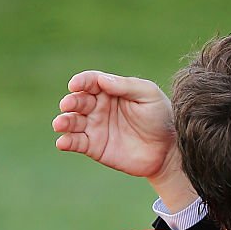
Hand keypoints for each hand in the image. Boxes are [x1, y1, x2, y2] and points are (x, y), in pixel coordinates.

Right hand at [53, 71, 174, 176]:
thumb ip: (126, 86)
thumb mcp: (149, 95)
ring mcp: (94, 127)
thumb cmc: (161, 117)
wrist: (169, 149)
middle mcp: (98, 107)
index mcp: (110, 91)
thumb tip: (102, 80)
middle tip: (69, 105)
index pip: (90, 82)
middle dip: (71, 102)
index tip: (76, 85)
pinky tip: (62, 142)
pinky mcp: (94, 147)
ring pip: (71, 121)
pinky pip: (75, 143)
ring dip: (64, 121)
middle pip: (77, 100)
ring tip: (61, 124)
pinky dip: (66, 142)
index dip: (81, 81)